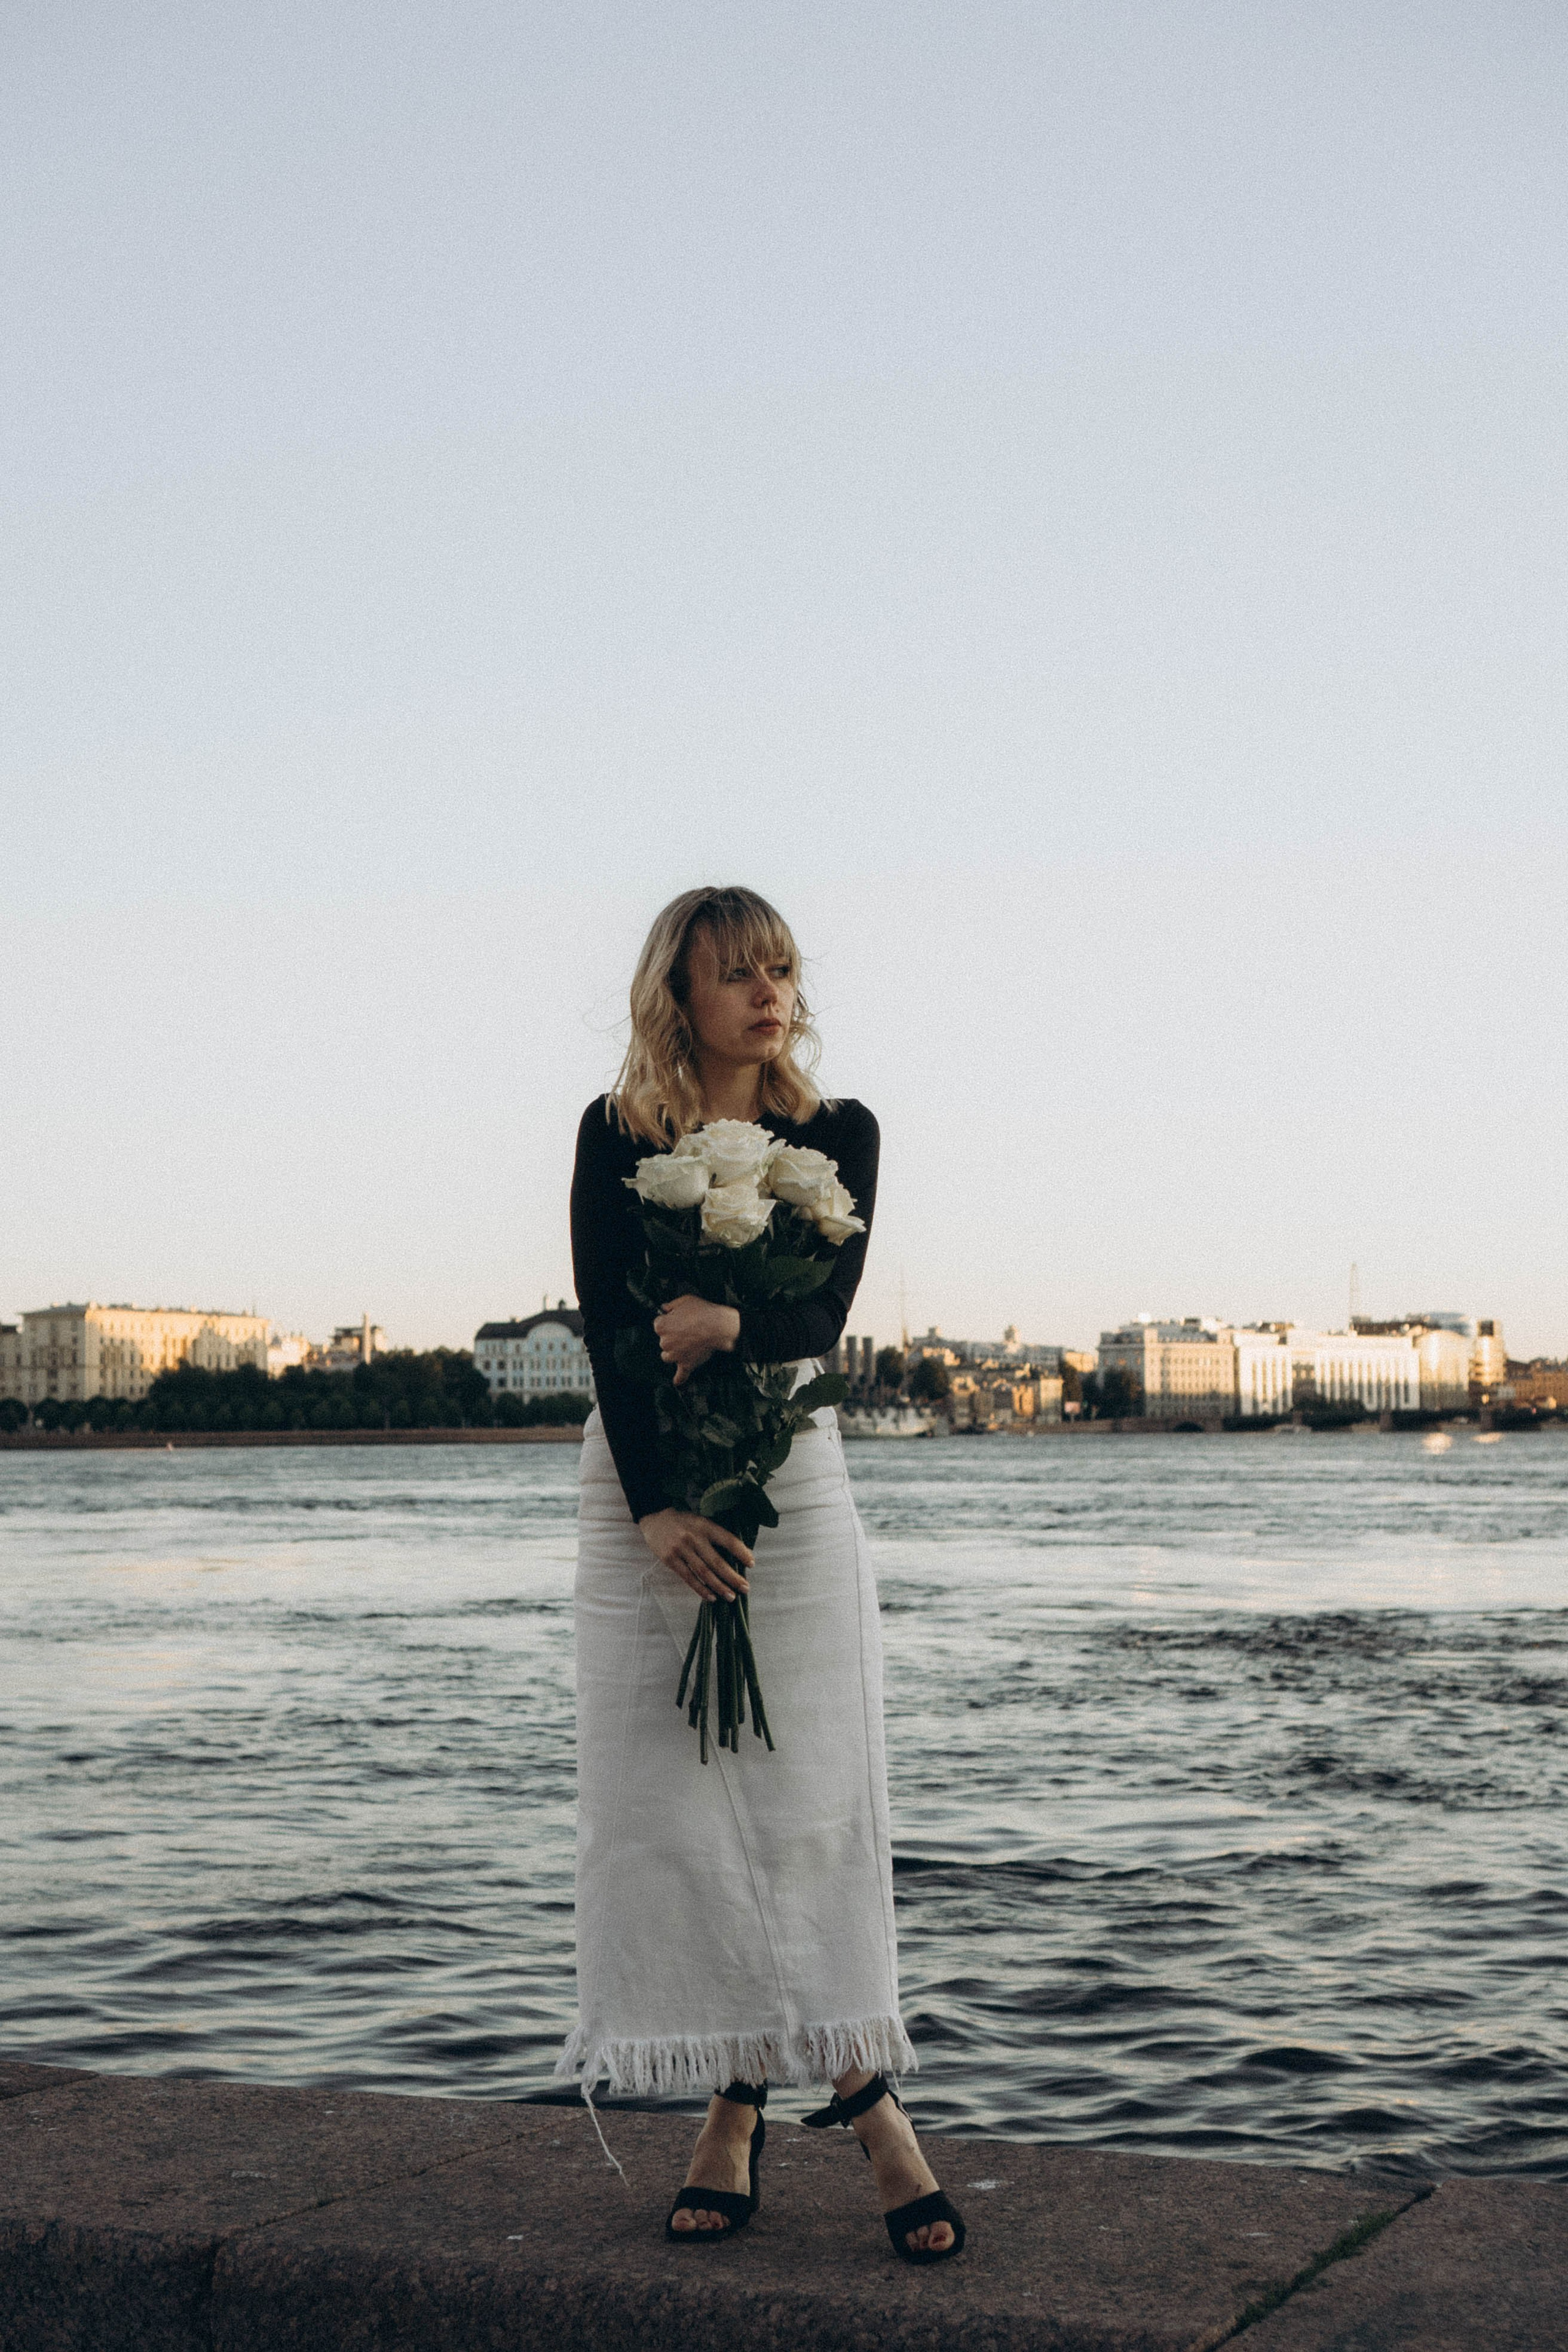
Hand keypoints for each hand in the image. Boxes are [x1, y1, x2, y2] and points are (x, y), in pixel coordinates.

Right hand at [638, 1508, 752, 1600]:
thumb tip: (735, 1556)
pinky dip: (701, 1589)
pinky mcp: (669, 1560)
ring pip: (704, 1572)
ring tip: (731, 1596)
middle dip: (732, 1577)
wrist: (655, 1518)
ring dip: (719, 1587)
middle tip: (745, 1588)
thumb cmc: (683, 1522)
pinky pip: (688, 1578)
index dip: (741, 1552)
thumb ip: (715, 1535)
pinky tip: (711, 1597)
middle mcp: (694, 1537)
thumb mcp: (701, 1521)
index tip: (752, 1564)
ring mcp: (681, 1549)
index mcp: (705, 1526)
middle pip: (717, 1561)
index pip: (728, 1540)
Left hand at [654, 1294, 741, 1386]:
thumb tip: (664, 1308)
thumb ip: (671, 1305)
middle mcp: (665, 1342)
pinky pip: (680, 1375)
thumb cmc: (703, 1312)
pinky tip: (677, 1382)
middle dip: (672, 1337)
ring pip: (667, 1356)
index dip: (669, 1322)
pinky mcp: (686, 1364)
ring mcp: (675, 1355)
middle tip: (686, 1331)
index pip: (658, 1325)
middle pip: (663, 1341)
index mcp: (661, 1326)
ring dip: (674, 1353)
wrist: (718, 1326)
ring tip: (685, 1346)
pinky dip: (679, 1378)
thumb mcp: (685, 1300)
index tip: (677, 1321)